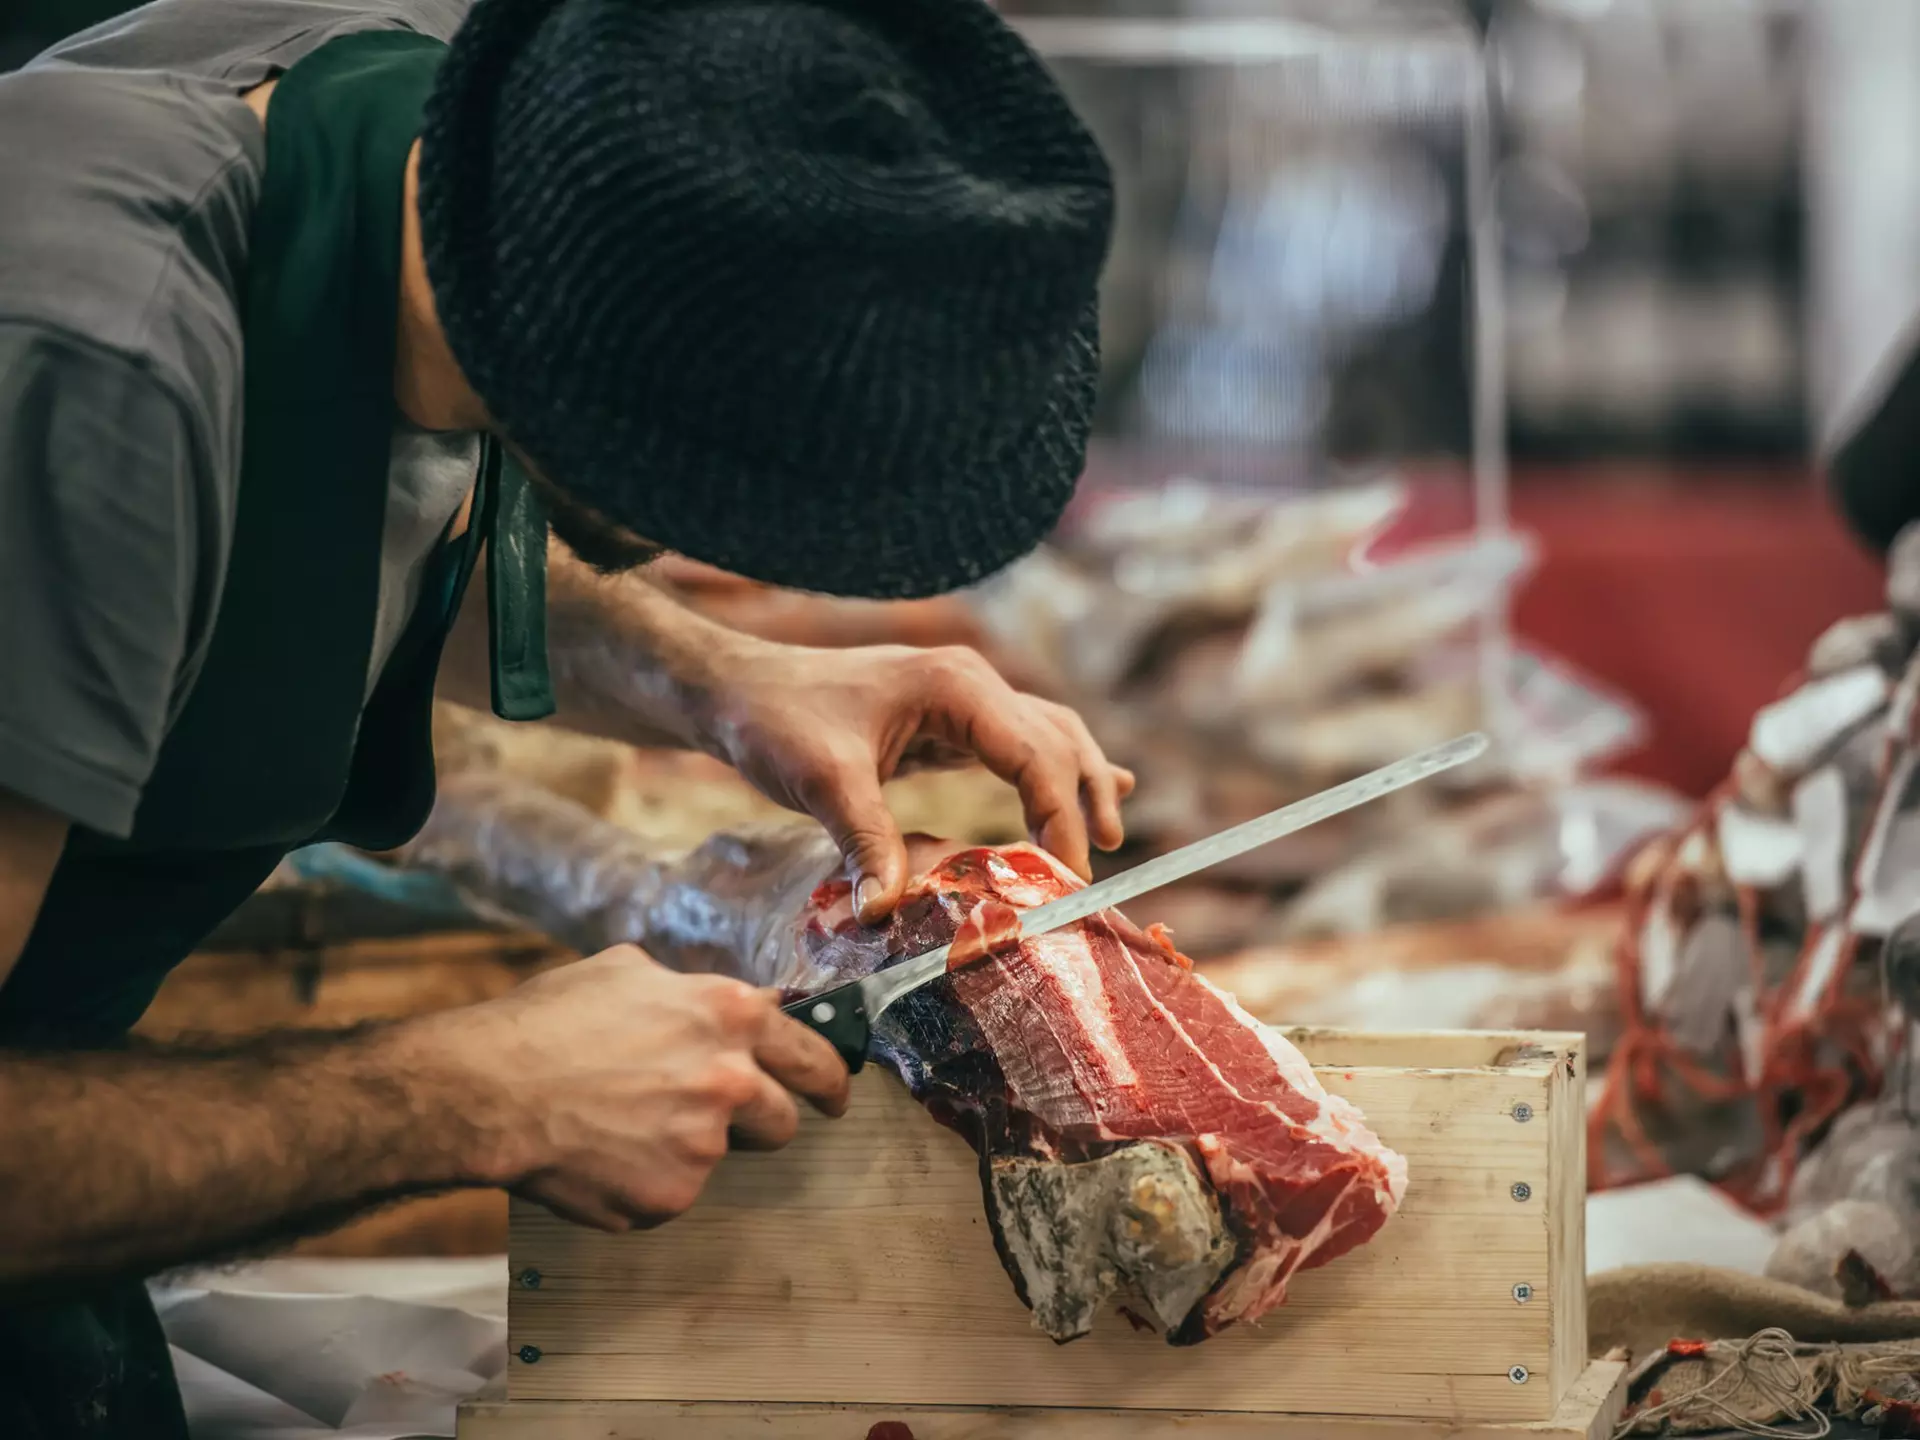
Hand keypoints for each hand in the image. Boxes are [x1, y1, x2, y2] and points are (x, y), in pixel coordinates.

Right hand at [418, 946, 848, 1230]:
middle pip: (783, 1119)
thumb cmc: (548, 1023)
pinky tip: (600, 1153)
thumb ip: (692, 993)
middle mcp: (731, 1080)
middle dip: (762, 1121)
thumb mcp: (629, 971)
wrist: (489, 1089)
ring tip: (628, 1124)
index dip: (829, 1078)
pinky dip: (645, 1180)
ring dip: (691, 1146)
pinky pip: (672, 1192)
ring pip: (721, 1156)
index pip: (813, 1053)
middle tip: (723, 1120)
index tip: (833, 1096)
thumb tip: (725, 1004)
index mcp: (729, 1016)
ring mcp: (704, 1144)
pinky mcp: (671, 1195)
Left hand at [703, 643, 1133, 921]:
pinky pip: (1018, 743)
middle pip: (1057, 739)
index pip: (1035, 754)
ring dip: (1080, 780)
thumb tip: (887, 913)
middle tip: (1101, 865)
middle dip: (1084, 799)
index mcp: (954, 686)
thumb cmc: (774, 721)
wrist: (733, 690)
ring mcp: (961, 698)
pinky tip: (1097, 788)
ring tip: (1110, 833)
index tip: (1071, 875)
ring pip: (1048, 735)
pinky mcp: (946, 720)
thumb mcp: (821, 783)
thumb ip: (865, 843)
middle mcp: (970, 683)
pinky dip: (1055, 770)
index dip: (1061, 816)